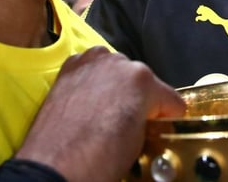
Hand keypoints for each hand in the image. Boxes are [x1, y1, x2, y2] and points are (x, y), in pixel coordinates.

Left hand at [16, 46, 185, 180]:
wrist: (56, 165)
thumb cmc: (95, 157)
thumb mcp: (139, 141)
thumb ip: (148, 120)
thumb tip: (146, 121)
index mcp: (143, 79)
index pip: (170, 99)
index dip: (166, 117)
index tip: (158, 126)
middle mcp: (118, 63)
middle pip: (142, 81)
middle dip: (139, 101)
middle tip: (129, 125)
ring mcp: (92, 62)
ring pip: (116, 72)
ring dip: (115, 88)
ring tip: (105, 115)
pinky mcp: (70, 67)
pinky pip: (92, 70)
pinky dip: (93, 82)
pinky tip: (89, 104)